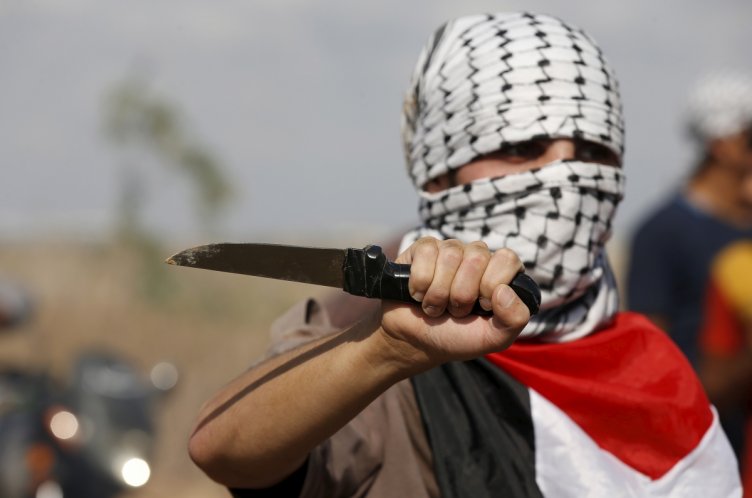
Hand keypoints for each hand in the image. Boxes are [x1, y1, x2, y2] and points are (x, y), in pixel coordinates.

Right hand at [376, 237, 530, 372]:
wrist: (415, 341)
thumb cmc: (457, 336)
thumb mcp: (493, 338)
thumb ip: (515, 319)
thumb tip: (504, 290)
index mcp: (500, 272)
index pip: (506, 259)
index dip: (491, 286)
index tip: (482, 306)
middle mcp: (477, 256)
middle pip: (477, 258)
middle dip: (462, 294)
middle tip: (455, 310)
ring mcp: (450, 249)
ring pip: (450, 256)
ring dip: (439, 293)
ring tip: (436, 306)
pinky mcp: (423, 248)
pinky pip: (426, 253)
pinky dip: (420, 283)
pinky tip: (419, 294)